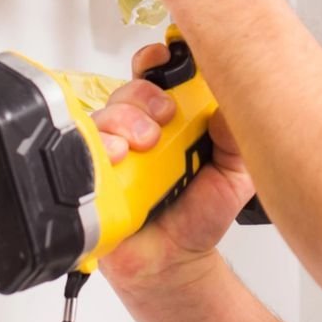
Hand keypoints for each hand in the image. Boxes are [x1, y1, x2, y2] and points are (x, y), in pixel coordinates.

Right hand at [92, 42, 256, 293]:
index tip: (166, 58)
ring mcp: (115, 153)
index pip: (159, 75)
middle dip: (143, 96)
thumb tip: (231, 102)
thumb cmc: (200, 216)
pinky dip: (99, 150)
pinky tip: (117, 159)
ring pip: (104, 115)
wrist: (174, 263)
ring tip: (143, 146)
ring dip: (122, 122)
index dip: (159, 61)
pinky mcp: (94, 177)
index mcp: (173, 121)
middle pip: (129, 89)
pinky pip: (83, 152)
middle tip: (163, 120)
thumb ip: (237, 137)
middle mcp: (139, 131)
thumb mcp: (235, 173)